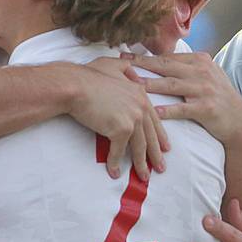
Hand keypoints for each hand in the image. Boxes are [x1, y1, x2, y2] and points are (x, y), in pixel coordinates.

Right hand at [68, 58, 169, 180]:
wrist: (75, 85)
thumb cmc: (88, 75)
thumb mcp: (112, 65)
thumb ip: (125, 68)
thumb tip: (131, 69)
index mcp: (141, 94)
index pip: (154, 119)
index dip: (159, 135)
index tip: (165, 147)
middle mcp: (140, 107)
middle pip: (150, 135)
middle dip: (156, 154)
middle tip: (160, 167)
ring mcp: (132, 118)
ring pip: (139, 147)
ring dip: (141, 164)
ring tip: (144, 176)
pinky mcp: (120, 129)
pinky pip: (118, 151)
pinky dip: (115, 163)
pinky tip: (114, 172)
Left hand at [121, 52, 241, 144]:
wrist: (240, 120)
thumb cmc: (218, 97)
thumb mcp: (207, 75)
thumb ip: (187, 68)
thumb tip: (160, 61)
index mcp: (200, 61)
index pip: (168, 57)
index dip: (145, 57)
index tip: (125, 55)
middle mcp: (202, 72)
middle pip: (166, 67)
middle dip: (142, 64)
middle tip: (122, 63)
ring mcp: (204, 90)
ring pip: (172, 85)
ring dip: (150, 84)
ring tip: (132, 85)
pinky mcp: (207, 108)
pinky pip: (183, 109)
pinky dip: (169, 110)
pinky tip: (155, 112)